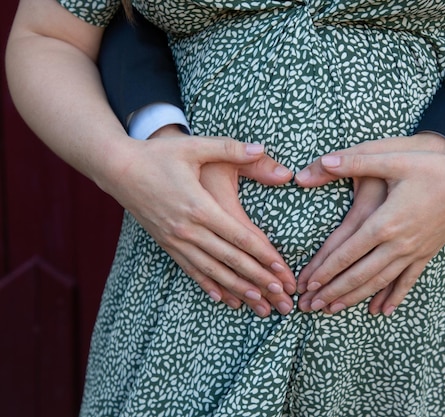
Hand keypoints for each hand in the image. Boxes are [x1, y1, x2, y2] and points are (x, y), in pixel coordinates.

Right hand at [105, 126, 295, 316]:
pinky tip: (221, 298)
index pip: (240, 236)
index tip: (282, 270)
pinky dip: (208, 285)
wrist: (117, 169)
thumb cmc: (158, 155)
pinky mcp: (166, 244)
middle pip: (231, 259)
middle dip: (259, 279)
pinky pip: (191, 270)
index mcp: (200, 206)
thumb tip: (262, 148)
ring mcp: (176, 240)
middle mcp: (189, 229)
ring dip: (237, 289)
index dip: (263, 254)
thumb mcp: (195, 146)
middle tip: (280, 297)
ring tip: (259, 303)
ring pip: (213, 271)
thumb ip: (231, 148)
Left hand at [294, 134, 444, 315]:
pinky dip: (393, 297)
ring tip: (334, 309)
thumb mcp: (392, 160)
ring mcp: (414, 251)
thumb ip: (355, 161)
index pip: (347, 252)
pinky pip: (407, 281)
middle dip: (333, 290)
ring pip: (379, 282)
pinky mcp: (427, 254)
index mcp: (384, 222)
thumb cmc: (432, 168)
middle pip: (359, 274)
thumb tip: (323, 161)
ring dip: (354, 297)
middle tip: (311, 305)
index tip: (307, 284)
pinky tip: (382, 311)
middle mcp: (397, 243)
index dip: (325, 270)